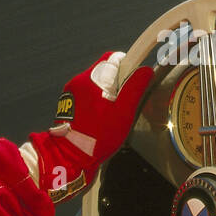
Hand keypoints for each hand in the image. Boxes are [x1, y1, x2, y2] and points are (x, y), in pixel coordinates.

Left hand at [25, 52, 152, 202]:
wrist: (70, 157)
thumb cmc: (97, 136)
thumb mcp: (123, 112)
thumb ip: (135, 88)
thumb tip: (146, 70)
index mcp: (91, 79)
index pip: (113, 58)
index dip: (128, 66)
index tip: (134, 81)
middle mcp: (78, 81)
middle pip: (105, 70)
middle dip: (118, 83)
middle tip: (124, 104)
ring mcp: (72, 92)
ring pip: (96, 83)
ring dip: (107, 94)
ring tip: (112, 115)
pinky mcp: (69, 103)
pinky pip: (88, 95)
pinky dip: (97, 102)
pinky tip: (100, 119)